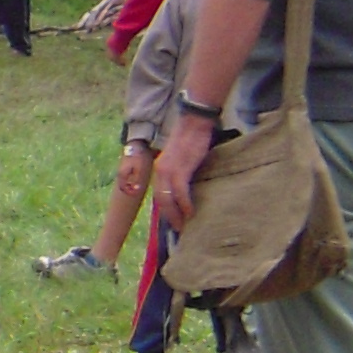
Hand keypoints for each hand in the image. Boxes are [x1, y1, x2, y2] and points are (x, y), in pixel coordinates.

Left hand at [151, 114, 214, 230]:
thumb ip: (180, 173)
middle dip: (169, 217)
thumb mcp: (180, 159)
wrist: (194, 123)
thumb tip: (186, 189)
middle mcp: (159, 171)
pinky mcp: (179, 169)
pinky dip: (185, 204)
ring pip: (167, 199)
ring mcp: (168, 170)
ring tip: (185, 225)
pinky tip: (191, 212)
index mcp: (159, 170)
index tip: (173, 222)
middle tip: (179, 229)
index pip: (158, 194)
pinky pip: (180, 192)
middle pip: (160, 201)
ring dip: (176, 214)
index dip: (165, 210)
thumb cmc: (191, 140)